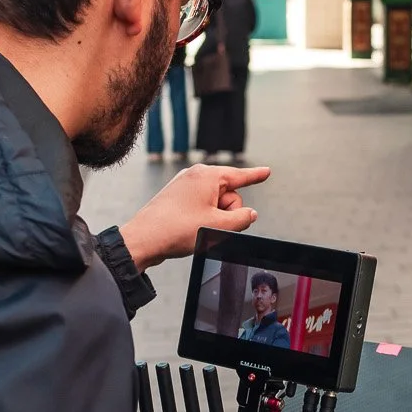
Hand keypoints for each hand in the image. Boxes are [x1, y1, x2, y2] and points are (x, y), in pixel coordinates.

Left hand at [117, 165, 271, 270]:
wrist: (143, 240)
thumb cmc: (176, 230)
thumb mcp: (217, 227)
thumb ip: (242, 219)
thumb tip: (249, 214)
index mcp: (206, 175)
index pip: (239, 176)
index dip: (256, 176)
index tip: (268, 171)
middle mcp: (195, 176)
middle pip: (229, 195)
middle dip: (227, 213)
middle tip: (211, 227)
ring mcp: (185, 187)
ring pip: (215, 204)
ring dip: (214, 219)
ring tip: (196, 229)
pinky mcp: (178, 199)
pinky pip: (201, 208)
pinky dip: (203, 219)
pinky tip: (190, 230)